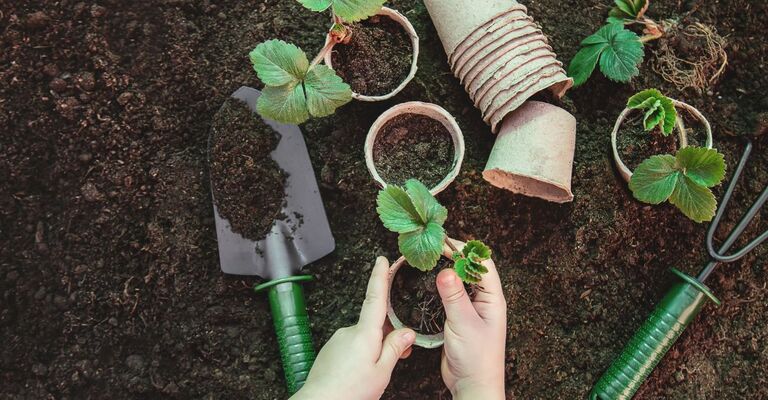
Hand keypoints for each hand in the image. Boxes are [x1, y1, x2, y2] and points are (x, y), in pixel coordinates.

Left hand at [291, 256, 414, 399]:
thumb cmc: (349, 392)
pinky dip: (360, 355)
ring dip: (373, 349)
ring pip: (363, 339)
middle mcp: (349, 331)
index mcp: (364, 333)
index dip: (380, 277)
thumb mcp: (381, 372)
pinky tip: (359, 374)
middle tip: (399, 355)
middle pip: (374, 324)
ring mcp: (337, 340)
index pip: (375, 297)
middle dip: (387, 336)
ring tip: (373, 374)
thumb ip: (395, 349)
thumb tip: (406, 332)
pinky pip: (350, 347)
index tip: (382, 260)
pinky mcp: (330, 350)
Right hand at [437, 252, 506, 399]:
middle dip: (453, 256)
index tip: (444, 243)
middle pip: (470, 269)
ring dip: (446, 270)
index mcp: (493, 299)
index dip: (465, 250)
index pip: (482, 264)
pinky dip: (440, 287)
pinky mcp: (459, 318)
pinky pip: (450, 296)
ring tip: (428, 260)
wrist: (472, 385)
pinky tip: (427, 283)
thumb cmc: (477, 359)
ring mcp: (472, 309)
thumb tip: (445, 271)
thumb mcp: (464, 323)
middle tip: (432, 248)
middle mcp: (484, 301)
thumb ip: (454, 296)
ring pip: (459, 281)